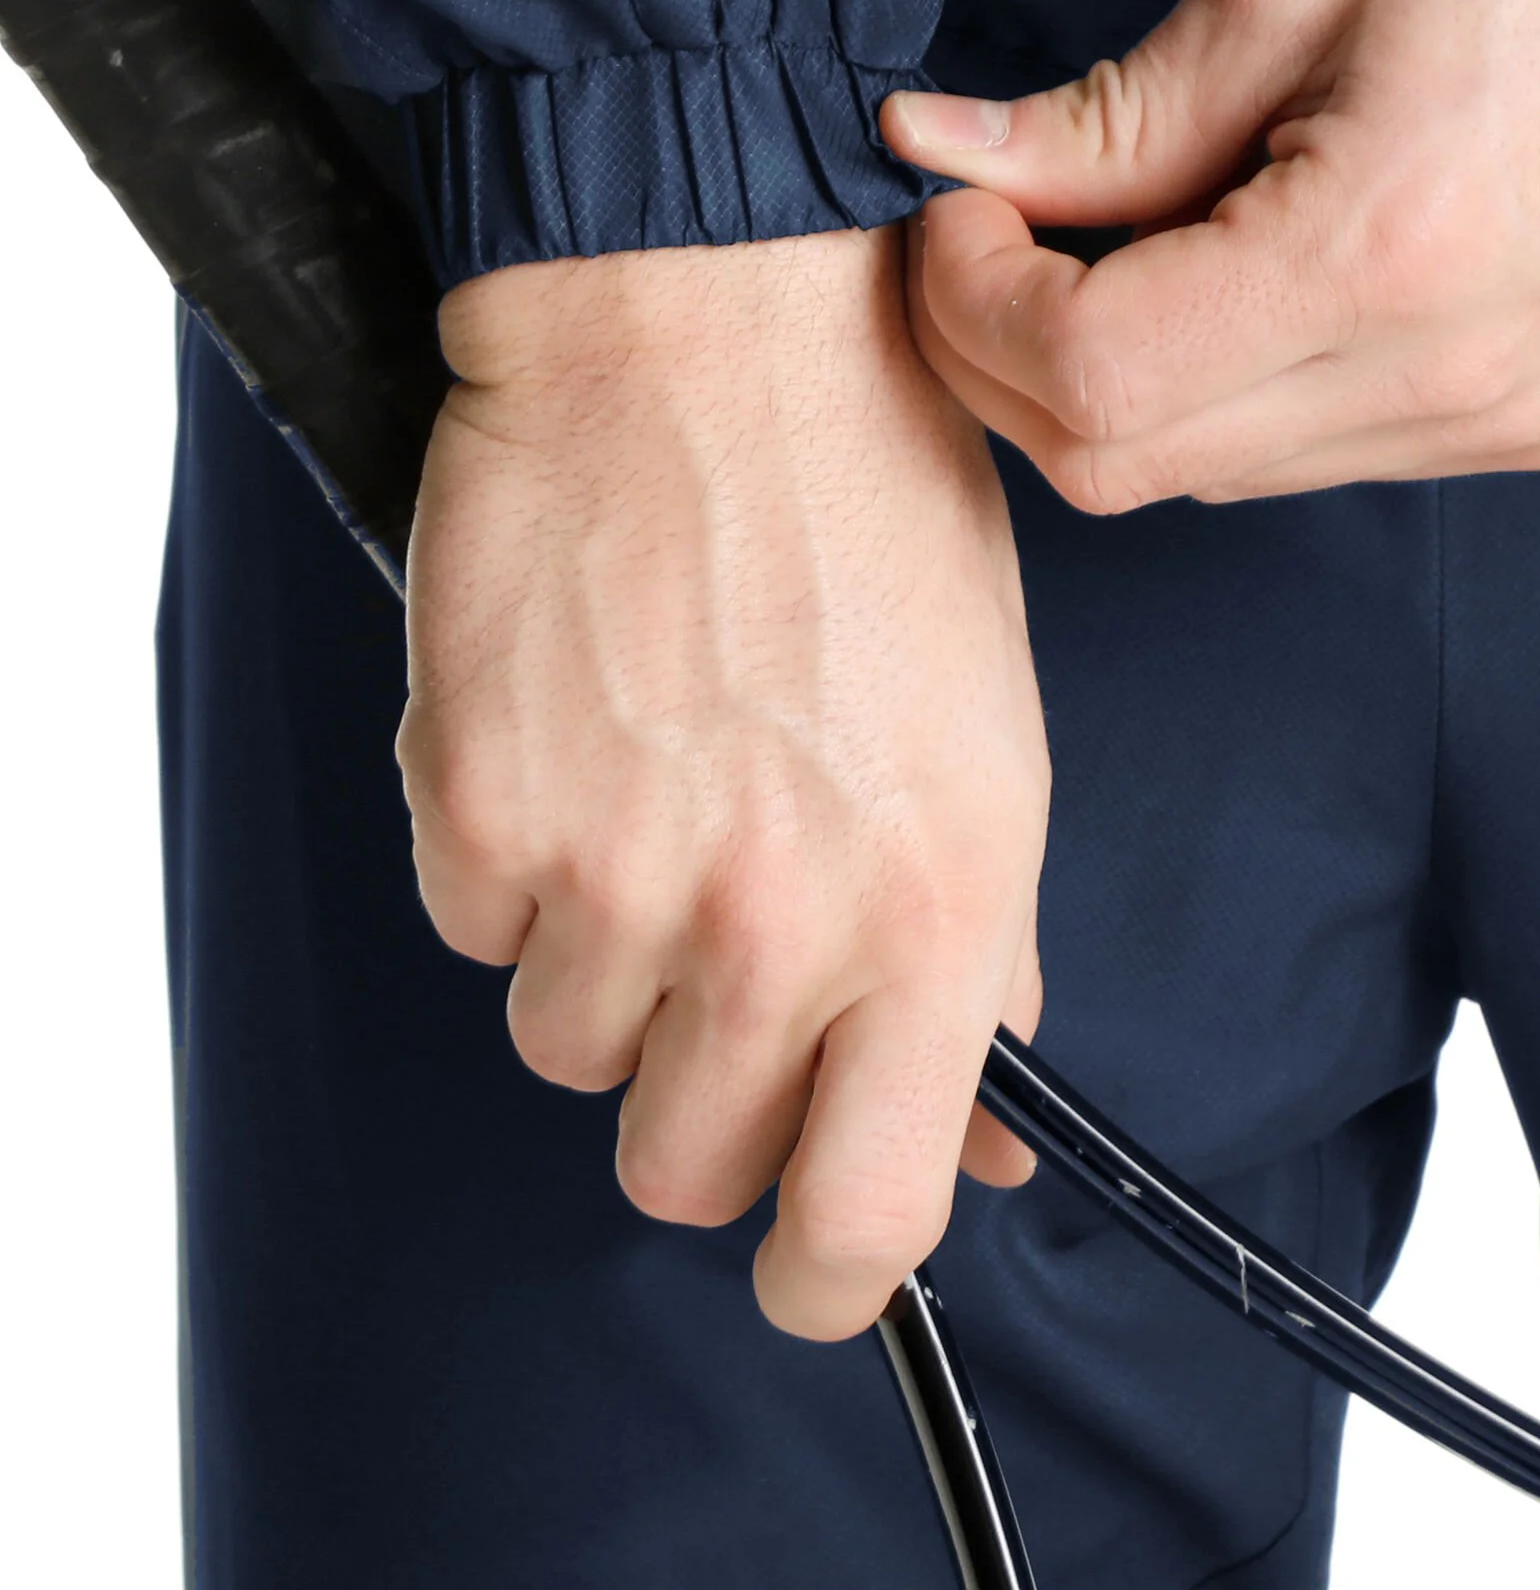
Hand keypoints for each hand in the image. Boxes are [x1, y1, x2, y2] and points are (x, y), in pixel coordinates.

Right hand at [397, 225, 1048, 1340]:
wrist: (712, 330)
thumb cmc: (872, 517)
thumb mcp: (988, 743)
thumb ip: (982, 956)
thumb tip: (978, 1137)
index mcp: (940, 912)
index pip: (865, 1222)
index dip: (824, 1280)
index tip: (806, 1265)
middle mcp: (780, 920)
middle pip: (682, 1167)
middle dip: (700, 1090)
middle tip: (722, 952)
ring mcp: (616, 874)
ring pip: (571, 1051)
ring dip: (608, 960)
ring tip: (660, 791)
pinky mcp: (480, 811)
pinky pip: (481, 933)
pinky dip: (520, 863)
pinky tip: (583, 732)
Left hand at [883, 0, 1539, 509]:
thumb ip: (1110, 107)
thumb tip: (945, 156)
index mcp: (1383, 254)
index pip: (1092, 378)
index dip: (972, 309)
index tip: (956, 215)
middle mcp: (1442, 385)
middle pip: (1123, 466)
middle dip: (1007, 364)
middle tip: (994, 241)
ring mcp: (1490, 430)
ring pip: (1202, 476)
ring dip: (1111, 381)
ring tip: (1121, 246)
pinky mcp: (1519, 434)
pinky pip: (1298, 458)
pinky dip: (1216, 393)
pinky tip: (1230, 286)